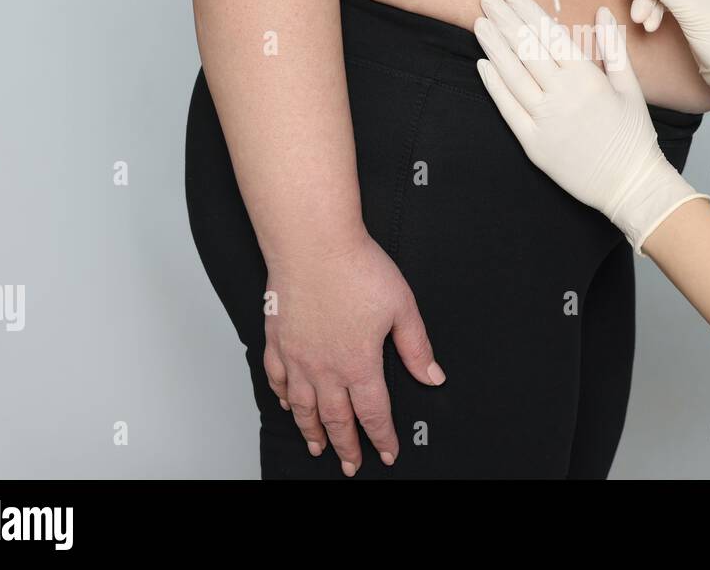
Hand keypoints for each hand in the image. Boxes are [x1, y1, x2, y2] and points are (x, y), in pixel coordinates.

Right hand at [262, 234, 444, 475]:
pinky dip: (283, 398)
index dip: (381, 437)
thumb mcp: (402, 307)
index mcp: (359, 364)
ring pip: (303, 407)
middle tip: (351, 465)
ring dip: (311, 431)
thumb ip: (416, 347)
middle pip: (336, 419)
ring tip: (317, 447)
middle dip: (346, 446)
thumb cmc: (356, 268)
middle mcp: (325, 368)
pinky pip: (277, 380)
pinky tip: (287, 404)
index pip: (373, 413)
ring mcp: (297, 357)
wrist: (313, 244)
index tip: (387, 453)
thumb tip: (432, 376)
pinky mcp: (277, 340)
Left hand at [472, 0, 709, 255]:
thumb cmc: (634, 135)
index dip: (527, 12)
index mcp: (587, 78)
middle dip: (504, 21)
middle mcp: (562, 95)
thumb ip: (613, 46)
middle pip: (525, 50)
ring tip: (480, 25)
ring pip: (512, 75)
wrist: (629, 183)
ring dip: (493, 47)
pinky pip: (508, 109)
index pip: (549, 35)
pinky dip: (494, 85)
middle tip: (487, 0)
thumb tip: (600, 12)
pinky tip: (483, 64)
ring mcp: (544, 120)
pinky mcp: (533, 143)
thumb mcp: (630, 86)